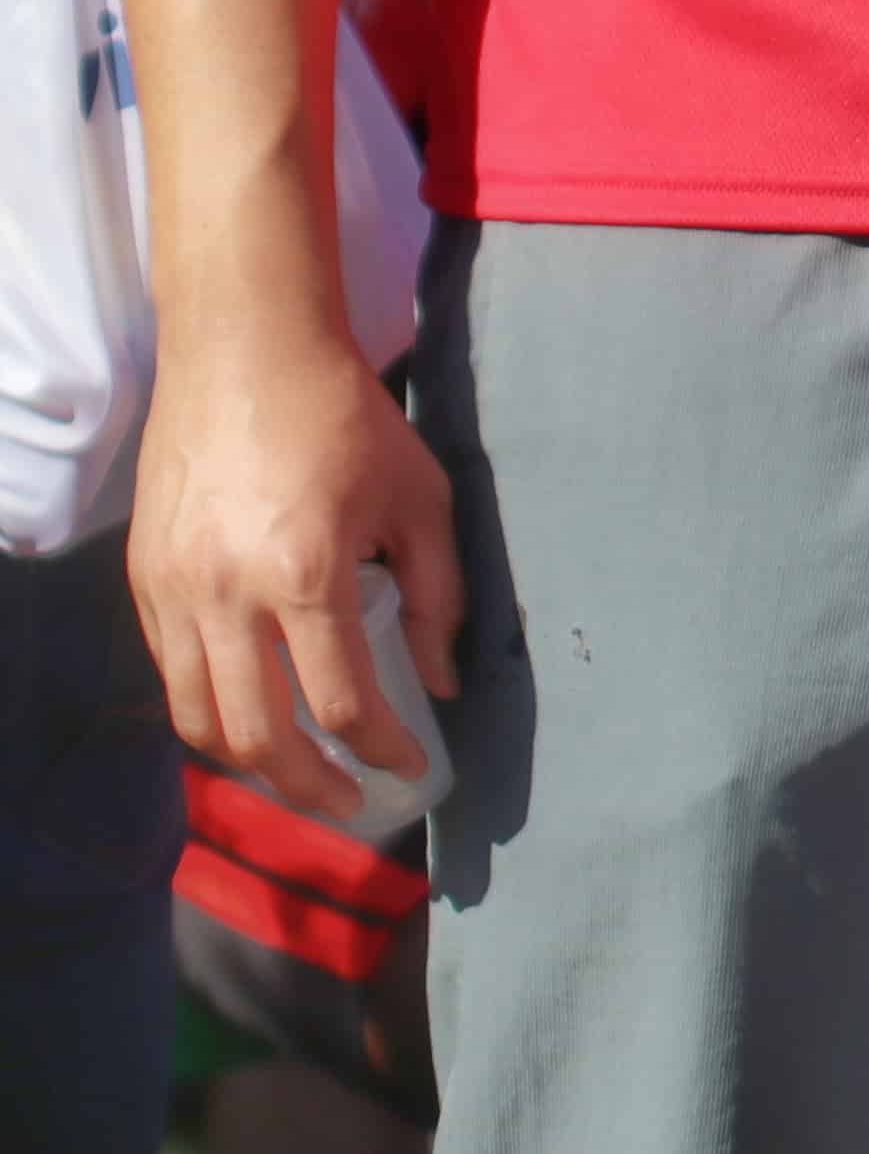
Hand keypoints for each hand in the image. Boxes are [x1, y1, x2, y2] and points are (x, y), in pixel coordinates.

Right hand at [128, 320, 457, 822]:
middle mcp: (225, 596)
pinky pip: (169, 671)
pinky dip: (207, 709)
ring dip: (247, 763)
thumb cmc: (347, 419)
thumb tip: (441, 683)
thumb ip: (436, 596)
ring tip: (296, 775)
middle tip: (349, 802)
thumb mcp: (420, 499)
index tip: (409, 764)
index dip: (380, 748)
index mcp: (303, 575)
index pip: (340, 702)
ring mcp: (172, 591)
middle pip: (257, 735)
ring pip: (196, 718)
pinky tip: (249, 712)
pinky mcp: (141, 579)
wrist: (245, 352)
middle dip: (307, 786)